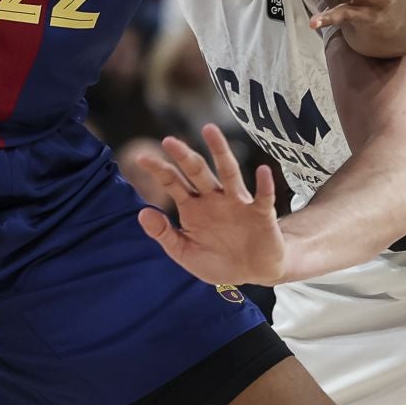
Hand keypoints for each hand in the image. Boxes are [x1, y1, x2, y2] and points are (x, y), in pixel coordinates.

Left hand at [136, 125, 286, 286]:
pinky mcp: (261, 213)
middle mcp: (214, 198)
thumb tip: (141, 212)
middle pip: (197, 171)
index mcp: (193, 206)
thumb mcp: (184, 252)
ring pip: (229, 172)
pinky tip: (263, 171)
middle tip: (168, 141)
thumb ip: (164, 233)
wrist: (252, 274)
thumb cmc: (217, 260)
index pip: (172, 182)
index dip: (158, 169)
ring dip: (220, 151)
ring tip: (210, 130)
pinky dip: (264, 184)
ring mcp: (238, 203)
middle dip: (184, 156)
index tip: (140, 158)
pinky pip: (263, 197)